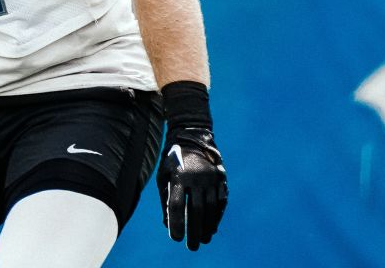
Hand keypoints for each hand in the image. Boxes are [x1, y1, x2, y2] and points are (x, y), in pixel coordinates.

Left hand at [157, 126, 227, 250]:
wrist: (192, 137)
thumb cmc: (172, 160)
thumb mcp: (163, 176)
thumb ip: (165, 200)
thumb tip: (168, 224)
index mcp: (178, 176)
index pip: (177, 206)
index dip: (176, 224)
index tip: (175, 238)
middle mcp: (197, 177)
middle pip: (196, 211)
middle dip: (194, 231)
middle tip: (192, 247)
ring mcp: (211, 178)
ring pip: (210, 208)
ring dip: (207, 227)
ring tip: (203, 240)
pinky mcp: (221, 178)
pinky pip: (220, 202)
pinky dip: (217, 217)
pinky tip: (212, 228)